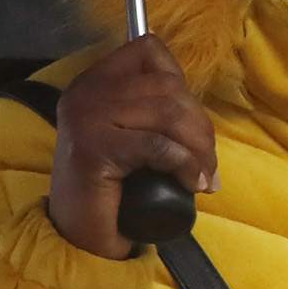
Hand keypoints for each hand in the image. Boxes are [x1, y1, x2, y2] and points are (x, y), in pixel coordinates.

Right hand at [47, 34, 217, 259]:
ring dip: (198, 146)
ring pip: (168, 112)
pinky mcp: (93, 147)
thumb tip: (202, 114)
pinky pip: (157, 145)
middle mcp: (87, 92)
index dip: (182, 83)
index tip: (192, 123)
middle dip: (200, 126)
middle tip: (208, 163)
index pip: (149, 51)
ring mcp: (87, 116)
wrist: (79, 237)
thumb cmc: (112, 189)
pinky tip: (191, 182)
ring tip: (204, 176)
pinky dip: (184, 163)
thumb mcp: (132, 135)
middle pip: (167, 86)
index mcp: (95, 81)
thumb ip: (154, 111)